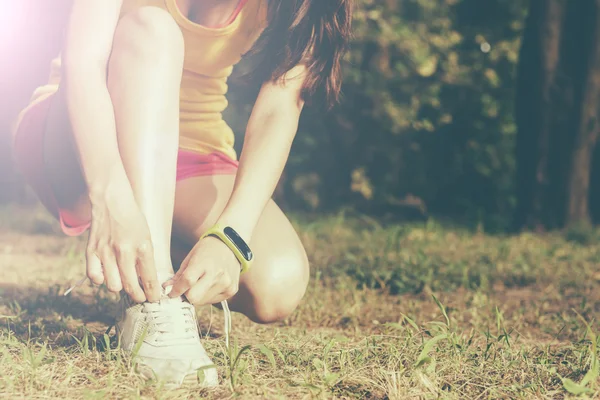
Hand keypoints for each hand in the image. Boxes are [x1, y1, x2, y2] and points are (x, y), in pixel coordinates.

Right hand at [86, 179, 159, 302]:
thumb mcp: (147, 237)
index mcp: (142, 247)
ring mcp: (106, 252)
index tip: (154, 299)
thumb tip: (149, 281)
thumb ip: (147, 258)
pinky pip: (94, 277)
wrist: (111, 200)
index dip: (153, 294)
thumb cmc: (133, 219)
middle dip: (139, 296)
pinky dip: (101, 279)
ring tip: (124, 281)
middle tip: (141, 297)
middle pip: (131, 287)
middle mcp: (124, 252)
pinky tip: (107, 273)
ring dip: (119, 287)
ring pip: (112, 286)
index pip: (149, 279)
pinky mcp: (91, 251)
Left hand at [164, 236, 239, 304]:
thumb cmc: (208, 250)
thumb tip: (166, 288)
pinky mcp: (231, 290)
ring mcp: (226, 284)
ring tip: (201, 284)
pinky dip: (207, 296)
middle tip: (186, 289)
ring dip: (197, 296)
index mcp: (204, 263)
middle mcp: (217, 274)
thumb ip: (179, 275)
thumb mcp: (191, 257)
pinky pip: (213, 301)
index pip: (187, 281)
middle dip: (186, 295)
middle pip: (194, 297)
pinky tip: (210, 285)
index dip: (176, 290)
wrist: (231, 246)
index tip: (171, 292)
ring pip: (202, 301)